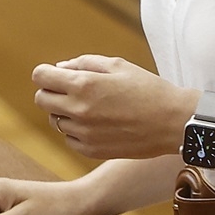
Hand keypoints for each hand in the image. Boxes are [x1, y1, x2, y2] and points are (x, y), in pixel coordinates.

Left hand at [34, 55, 191, 160]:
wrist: (175, 123)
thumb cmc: (148, 89)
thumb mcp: (118, 66)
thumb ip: (84, 63)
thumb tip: (59, 69)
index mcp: (83, 85)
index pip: (40, 77)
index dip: (45, 73)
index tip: (55, 74)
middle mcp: (78, 110)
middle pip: (42, 99)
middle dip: (52, 91)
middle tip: (72, 90)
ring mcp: (84, 133)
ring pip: (55, 120)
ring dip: (65, 112)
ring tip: (91, 107)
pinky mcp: (91, 151)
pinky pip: (69, 138)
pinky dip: (76, 131)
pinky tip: (97, 124)